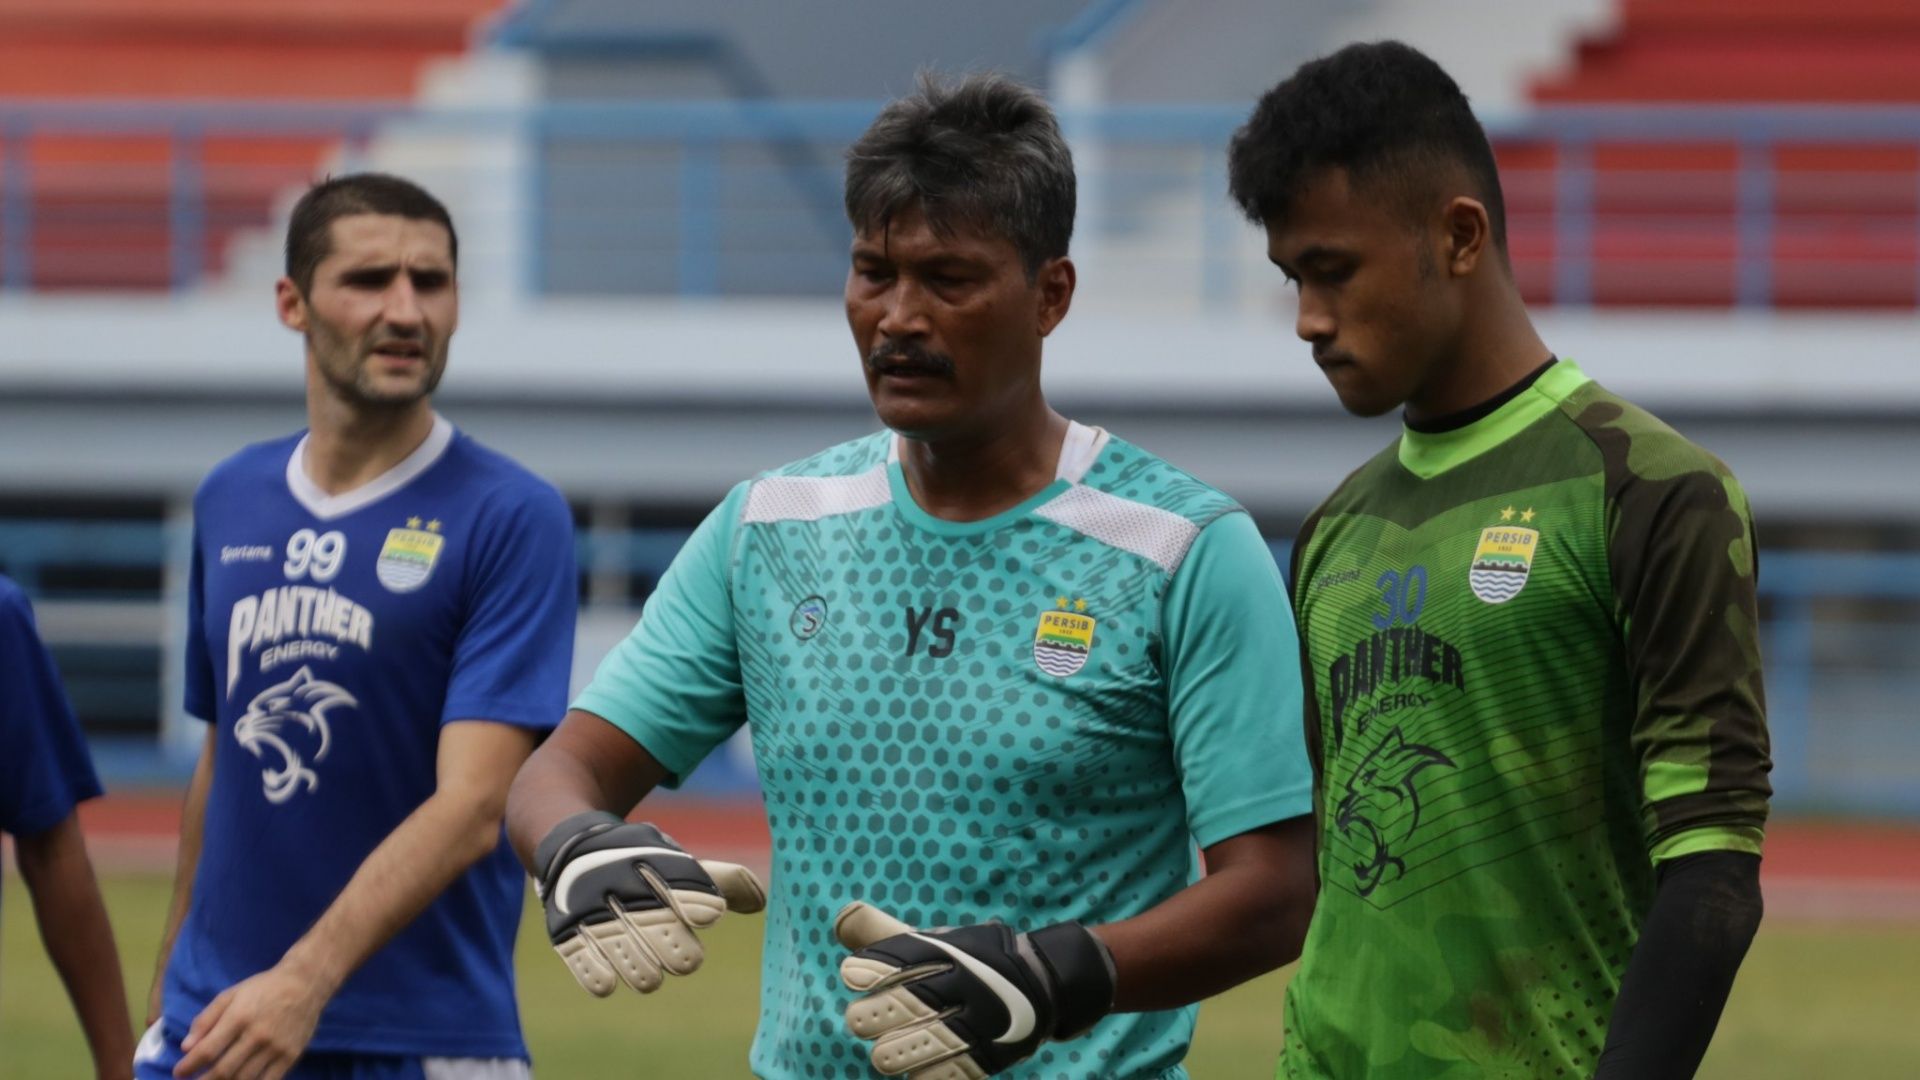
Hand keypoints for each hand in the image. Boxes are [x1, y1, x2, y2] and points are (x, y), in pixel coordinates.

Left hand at [172, 966, 327, 1079]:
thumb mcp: (231, 994)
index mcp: (239, 1017)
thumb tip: (186, 1046)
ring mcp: (276, 1048)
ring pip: (244, 1079)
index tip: (178, 1073)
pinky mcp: (291, 1056)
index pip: (207, 1050)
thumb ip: (206, 1019)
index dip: (188, 1066)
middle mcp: (257, 1035)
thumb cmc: (264, 988)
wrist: (306, 983)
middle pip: (223, 1070)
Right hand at [534, 811, 765, 995]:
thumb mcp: (678, 862)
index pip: (689, 894)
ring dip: (646, 974)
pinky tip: (609, 979)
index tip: (707, 915)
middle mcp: (628, 888)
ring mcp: (595, 911)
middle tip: (684, 959)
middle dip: (681, 956)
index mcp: (659, 868)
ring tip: (650, 973)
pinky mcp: (566, 933)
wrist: (573, 845)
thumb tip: (760, 902)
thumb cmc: (641, 863)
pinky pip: (589, 970)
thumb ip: (723, 880)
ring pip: (634, 965)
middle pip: (666, 939)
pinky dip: (602, 979)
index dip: (700, 907)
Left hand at [834, 901, 1117, 1078]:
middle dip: (875, 1015)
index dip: (870, 970)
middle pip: (909, 1002)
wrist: (1041, 985)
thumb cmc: (969, 962)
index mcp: (947, 950)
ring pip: (927, 1042)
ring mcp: (980, 1020)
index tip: (853, 976)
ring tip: (883, 1053)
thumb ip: (884, 933)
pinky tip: (915, 1074)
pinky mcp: (991, 1054)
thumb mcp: (932, 942)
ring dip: (897, 1052)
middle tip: (861, 1020)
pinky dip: (929, 1076)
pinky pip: (952, 1073)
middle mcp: (965, 981)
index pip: (901, 958)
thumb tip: (841, 918)